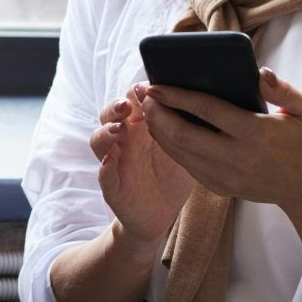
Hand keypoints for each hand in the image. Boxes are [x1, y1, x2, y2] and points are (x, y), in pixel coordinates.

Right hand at [90, 86, 195, 244]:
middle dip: (115, 106)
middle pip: (109, 115)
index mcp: (140, 127)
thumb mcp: (185, 148)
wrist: (163, 214)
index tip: (147, 87)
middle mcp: (124, 140)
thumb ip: (185, 126)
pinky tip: (109, 163)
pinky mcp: (112, 187)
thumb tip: (202, 98)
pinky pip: (103, 176)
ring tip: (119, 130)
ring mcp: (115, 162)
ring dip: (106, 132)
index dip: (135, 92)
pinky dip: (104, 169)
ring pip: (99, 141)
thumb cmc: (173, 176)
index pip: (131, 101)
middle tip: (128, 104)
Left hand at [136, 67, 301, 213]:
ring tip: (147, 107)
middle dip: (158, 113)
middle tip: (144, 94)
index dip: (178, 97)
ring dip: (158, 129)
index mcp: (257, 134)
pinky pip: (186, 165)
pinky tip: (161, 128)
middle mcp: (238, 158)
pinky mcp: (219, 187)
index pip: (209, 111)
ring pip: (180, 153)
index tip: (156, 84)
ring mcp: (226, 176)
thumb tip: (259, 72)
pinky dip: (169, 146)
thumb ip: (284, 89)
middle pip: (184, 135)